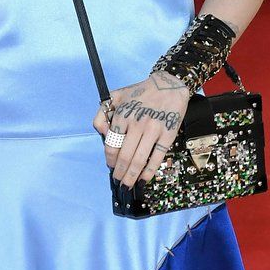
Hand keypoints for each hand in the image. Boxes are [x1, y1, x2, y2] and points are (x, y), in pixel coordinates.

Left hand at [93, 71, 189, 188]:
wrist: (168, 84)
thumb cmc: (140, 93)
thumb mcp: (114, 97)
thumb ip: (101, 114)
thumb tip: (102, 135)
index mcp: (122, 115)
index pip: (112, 145)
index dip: (110, 160)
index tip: (110, 166)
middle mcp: (136, 123)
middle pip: (124, 156)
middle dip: (119, 173)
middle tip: (118, 181)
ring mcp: (153, 130)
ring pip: (139, 160)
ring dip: (131, 176)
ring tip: (128, 184)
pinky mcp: (167, 134)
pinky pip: (157, 157)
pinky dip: (149, 171)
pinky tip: (144, 178)